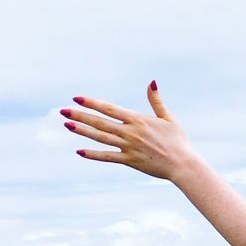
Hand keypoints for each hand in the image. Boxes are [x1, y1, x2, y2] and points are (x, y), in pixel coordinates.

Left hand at [61, 81, 197, 180]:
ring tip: (67, 125)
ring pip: (100, 137)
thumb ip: (156, 101)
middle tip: (63, 111)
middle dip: (80, 116)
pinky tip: (79, 151)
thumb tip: (152, 82)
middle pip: (100, 122)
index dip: (92, 103)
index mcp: (138, 120)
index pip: (110, 109)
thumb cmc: (178, 140)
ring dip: (82, 131)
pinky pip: (107, 157)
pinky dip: (93, 154)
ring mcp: (128, 147)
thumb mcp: (168, 118)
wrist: (182, 163)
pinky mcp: (129, 161)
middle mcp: (130, 132)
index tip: (77, 98)